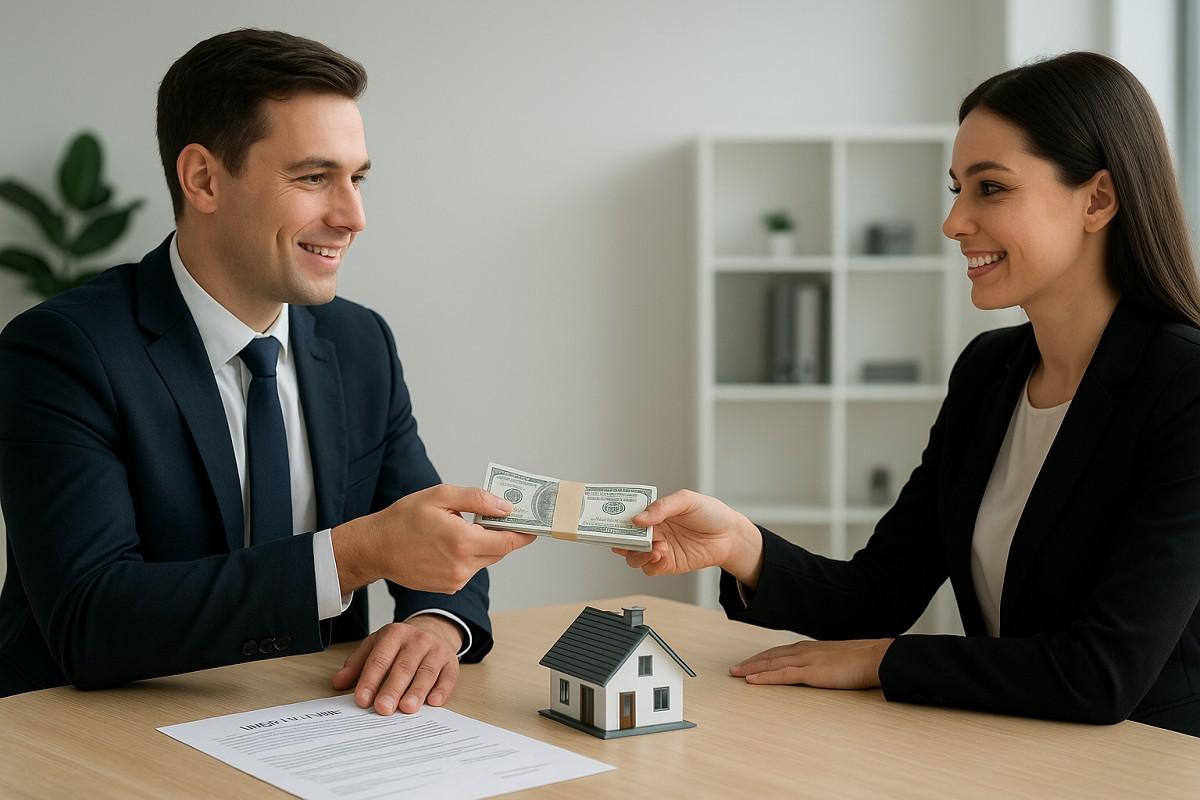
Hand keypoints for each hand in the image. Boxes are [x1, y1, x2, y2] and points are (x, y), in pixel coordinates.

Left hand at [331, 616, 464, 714]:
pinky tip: (434, 702)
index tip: (362, 700)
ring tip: (407, 708)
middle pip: (403, 667)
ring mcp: (437, 650)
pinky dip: (442, 690)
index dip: (370, 680)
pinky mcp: (452, 662)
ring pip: (426, 672)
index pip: (380, 659)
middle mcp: (417, 640)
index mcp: (394, 634)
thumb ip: (357, 665)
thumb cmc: (400, 645)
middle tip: (383, 709)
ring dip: (417, 691)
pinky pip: (448, 677)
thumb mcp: (376, 646)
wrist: (433, 631)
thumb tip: (337, 683)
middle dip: (392, 689)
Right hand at [333, 484, 536, 593]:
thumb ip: (477, 499)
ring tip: (460, 528)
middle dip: (500, 535)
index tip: (534, 525)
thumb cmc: (404, 519)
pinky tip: (448, 544)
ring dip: (481, 545)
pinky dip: (467, 556)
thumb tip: (506, 507)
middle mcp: (462, 566)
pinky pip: (469, 569)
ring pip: (484, 560)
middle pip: (499, 552)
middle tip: (496, 517)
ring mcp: (455, 580)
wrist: (375, 548)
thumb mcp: (440, 496)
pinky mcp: (448, 587)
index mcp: (462, 541)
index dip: (524, 533)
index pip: (508, 542)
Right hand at [611, 490, 763, 584]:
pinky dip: (649, 563)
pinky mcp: (668, 564)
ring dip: (637, 553)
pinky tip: (660, 554)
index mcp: (654, 514)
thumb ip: (662, 507)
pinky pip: (650, 568)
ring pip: (634, 557)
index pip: (628, 517)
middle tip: (624, 537)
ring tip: (653, 546)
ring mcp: (659, 549)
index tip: (608, 520)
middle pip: (626, 539)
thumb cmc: (710, 513)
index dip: (616, 520)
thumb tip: (639, 518)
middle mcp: (653, 532)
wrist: (730, 535)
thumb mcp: (686, 500)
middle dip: (621, 540)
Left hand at [729, 639, 894, 689]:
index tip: (749, 662)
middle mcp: (804, 651)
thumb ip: (824, 663)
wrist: (875, 657)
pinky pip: (782, 675)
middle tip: (733, 669)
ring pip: (771, 664)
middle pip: (770, 656)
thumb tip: (820, 670)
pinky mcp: (811, 672)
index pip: (779, 652)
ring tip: (735, 674)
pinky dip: (764, 677)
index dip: (761, 657)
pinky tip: (751, 680)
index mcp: (810, 648)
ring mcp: (806, 661)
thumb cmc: (861, 660)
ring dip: (751, 668)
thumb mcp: (837, 659)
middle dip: (750, 662)